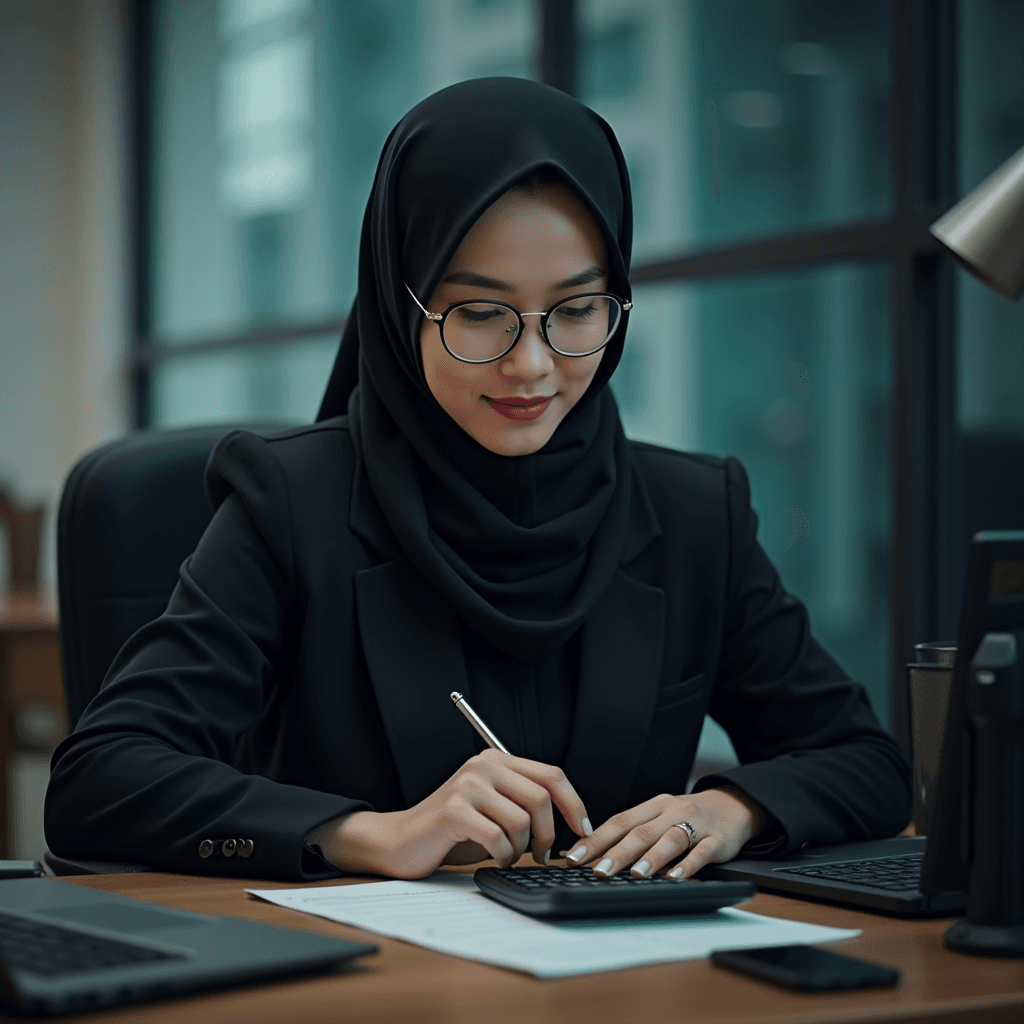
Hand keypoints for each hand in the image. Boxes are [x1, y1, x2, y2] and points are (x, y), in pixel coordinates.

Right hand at [320, 749, 591, 879]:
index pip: (551, 775)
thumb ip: (523, 802)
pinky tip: (492, 858)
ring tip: (507, 854)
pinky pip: (498, 839)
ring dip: (521, 848)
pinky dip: (502, 856)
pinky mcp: (455, 810)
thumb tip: (570, 819)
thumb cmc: (452, 831)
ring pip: (522, 821)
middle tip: (543, 854)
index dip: (574, 804)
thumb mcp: (493, 808)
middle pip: (541, 797)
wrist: (400, 841)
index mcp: (496, 760)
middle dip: (549, 833)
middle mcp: (483, 765)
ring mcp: (468, 786)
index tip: (582, 830)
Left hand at [562, 786, 764, 879]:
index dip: (595, 840)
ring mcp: (695, 824)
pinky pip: (701, 852)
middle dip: (617, 852)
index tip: (575, 857)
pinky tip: (676, 876)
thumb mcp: (660, 817)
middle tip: (598, 870)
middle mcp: (671, 812)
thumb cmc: (689, 816)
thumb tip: (597, 856)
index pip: (618, 822)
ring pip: (669, 839)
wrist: (732, 806)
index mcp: (652, 807)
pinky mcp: (717, 839)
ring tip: (635, 874)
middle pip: (640, 831)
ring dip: (651, 857)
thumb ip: (635, 833)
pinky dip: (688, 864)